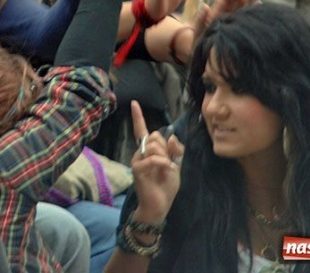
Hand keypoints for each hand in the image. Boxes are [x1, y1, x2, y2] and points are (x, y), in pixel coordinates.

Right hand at [129, 100, 182, 224]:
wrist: (159, 206)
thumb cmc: (165, 186)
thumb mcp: (176, 166)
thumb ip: (176, 150)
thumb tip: (171, 135)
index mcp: (149, 151)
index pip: (143, 131)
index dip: (138, 117)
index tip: (134, 103)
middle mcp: (140, 153)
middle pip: (155, 136)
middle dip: (166, 147)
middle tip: (167, 163)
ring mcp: (138, 161)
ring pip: (155, 145)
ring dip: (165, 156)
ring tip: (166, 170)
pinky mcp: (138, 170)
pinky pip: (153, 158)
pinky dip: (163, 163)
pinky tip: (166, 170)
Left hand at [190, 0, 261, 40]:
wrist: (205, 59)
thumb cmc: (199, 45)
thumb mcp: (197, 31)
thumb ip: (200, 20)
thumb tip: (204, 6)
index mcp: (215, 15)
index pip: (224, 1)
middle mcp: (225, 17)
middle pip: (235, 2)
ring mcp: (233, 24)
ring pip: (242, 8)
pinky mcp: (239, 32)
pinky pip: (247, 20)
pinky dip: (253, 12)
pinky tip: (260, 4)